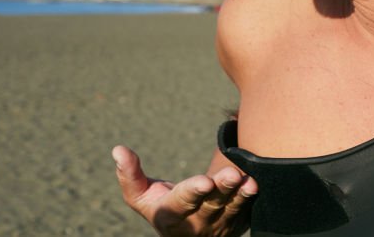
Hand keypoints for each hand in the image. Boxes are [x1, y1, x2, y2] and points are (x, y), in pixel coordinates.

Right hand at [113, 145, 256, 235]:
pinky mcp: (236, 222)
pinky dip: (250, 198)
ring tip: (247, 180)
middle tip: (232, 175)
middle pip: (211, 203)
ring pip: (231, 207)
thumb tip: (117, 149)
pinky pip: (245, 209)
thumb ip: (130, 176)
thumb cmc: (163, 208)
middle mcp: (196, 223)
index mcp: (171, 216)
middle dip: (222, 188)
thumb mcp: (142, 198)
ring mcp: (218, 224)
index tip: (204, 182)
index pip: (182, 202)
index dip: (193, 192)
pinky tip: (255, 185)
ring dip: (240, 193)